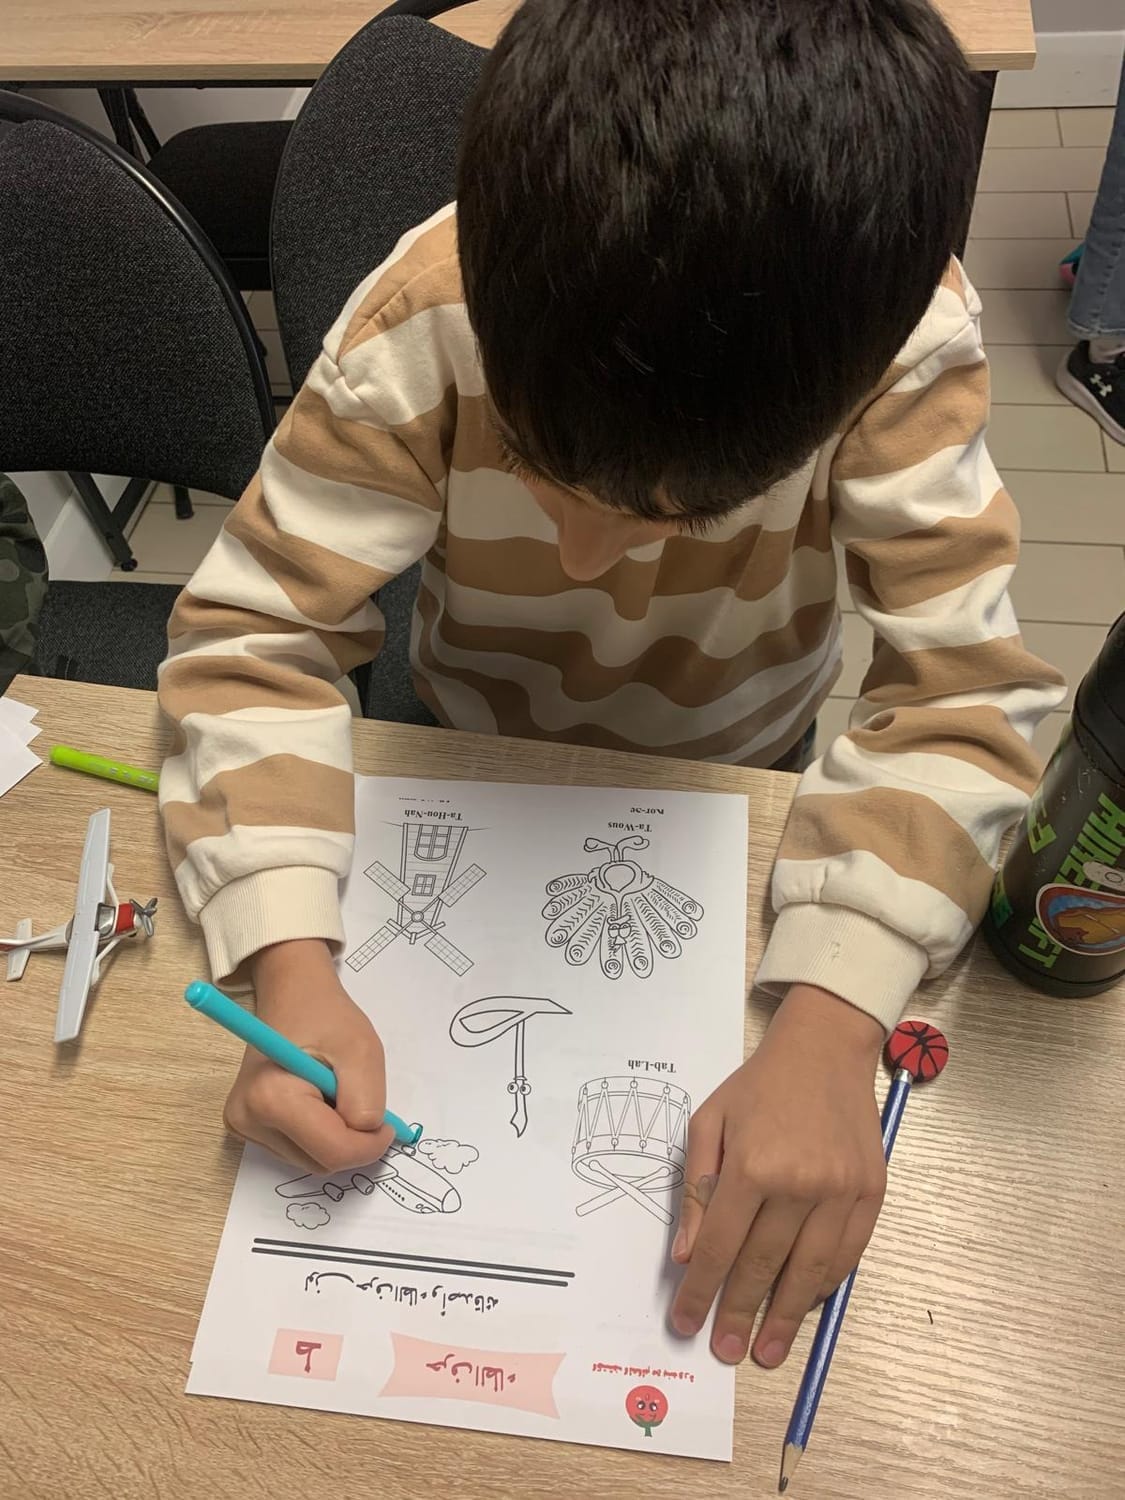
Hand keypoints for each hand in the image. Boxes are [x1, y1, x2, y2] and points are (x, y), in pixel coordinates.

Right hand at [222, 939, 395, 1171]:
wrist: (291, 996)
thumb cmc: (325, 1015)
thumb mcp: (361, 1048)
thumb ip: (367, 1097)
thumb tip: (367, 1134)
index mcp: (270, 1097)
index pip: (332, 1152)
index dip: (369, 1144)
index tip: (387, 1123)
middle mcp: (246, 1118)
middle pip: (321, 1161)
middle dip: (353, 1139)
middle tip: (361, 1098)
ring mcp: (243, 1125)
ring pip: (312, 1159)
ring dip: (337, 1135)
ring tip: (335, 1091)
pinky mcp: (247, 1127)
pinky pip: (300, 1149)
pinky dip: (321, 1133)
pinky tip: (319, 1099)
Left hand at [669, 983, 885, 1366]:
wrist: (825, 1049)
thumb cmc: (758, 1086)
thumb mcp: (709, 1124)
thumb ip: (697, 1190)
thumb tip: (685, 1255)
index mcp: (752, 1166)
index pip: (719, 1246)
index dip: (699, 1291)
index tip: (684, 1323)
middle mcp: (799, 1184)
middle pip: (763, 1267)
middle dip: (739, 1315)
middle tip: (724, 1352)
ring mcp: (841, 1191)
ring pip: (809, 1272)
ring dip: (786, 1318)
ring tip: (768, 1352)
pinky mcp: (871, 1193)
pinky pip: (847, 1254)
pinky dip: (825, 1284)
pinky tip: (805, 1305)